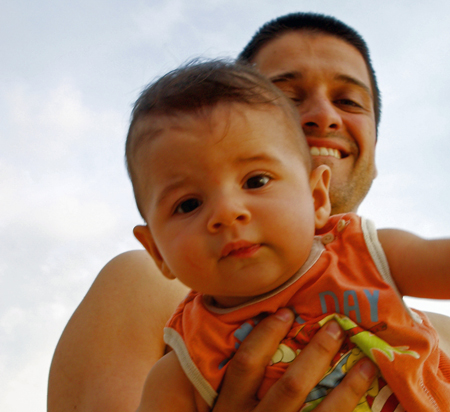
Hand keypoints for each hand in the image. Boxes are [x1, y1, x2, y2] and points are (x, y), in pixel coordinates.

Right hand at [212, 308, 377, 411]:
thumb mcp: (228, 409)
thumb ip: (240, 385)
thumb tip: (267, 343)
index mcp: (230, 407)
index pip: (246, 363)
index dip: (266, 335)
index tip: (287, 312)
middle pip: (290, 385)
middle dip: (316, 353)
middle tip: (336, 327)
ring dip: (347, 388)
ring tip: (366, 363)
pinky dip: (348, 410)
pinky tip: (366, 396)